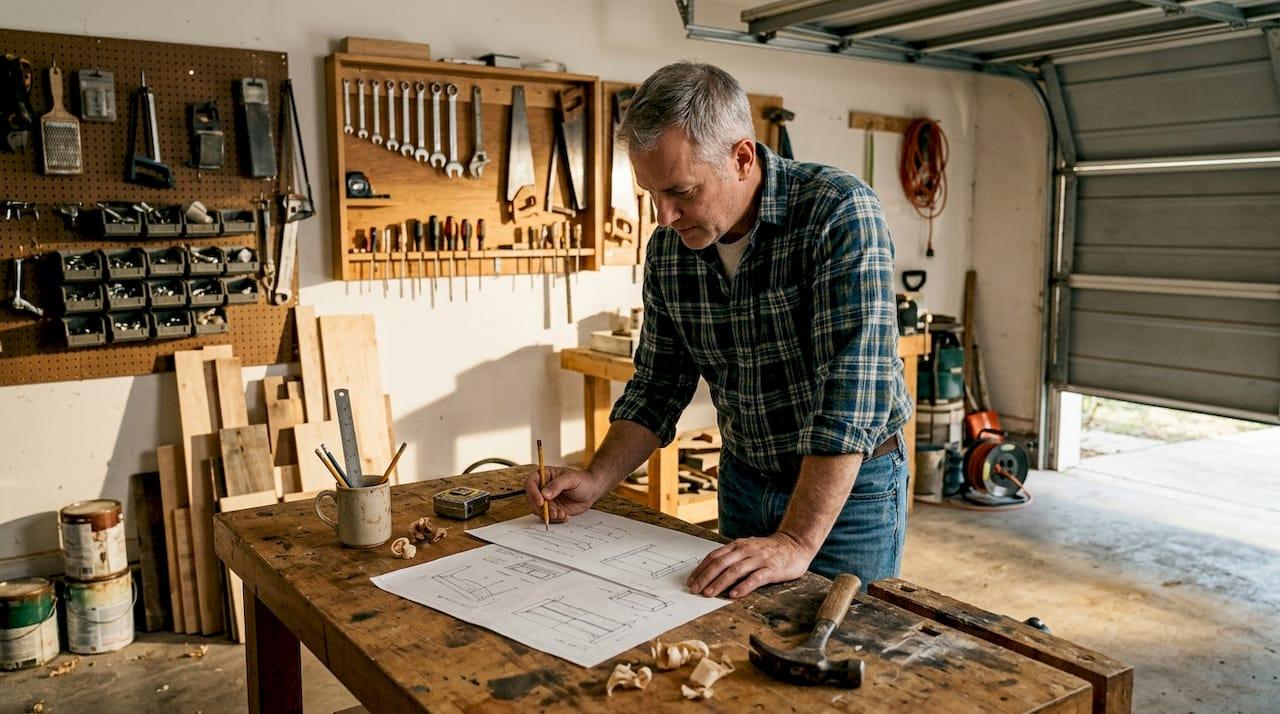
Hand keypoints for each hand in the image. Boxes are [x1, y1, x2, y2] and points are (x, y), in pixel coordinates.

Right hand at [525, 466, 609, 521]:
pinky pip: (548, 517)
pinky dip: (555, 519)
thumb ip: (557, 485)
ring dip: (549, 515)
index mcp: (544, 475)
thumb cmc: (582, 480)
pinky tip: (565, 516)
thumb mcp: (571, 479)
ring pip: (539, 510)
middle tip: (554, 512)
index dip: (533, 493)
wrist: (592, 491)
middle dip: (542, 508)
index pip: (531, 483)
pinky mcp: (552, 509)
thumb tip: (544, 494)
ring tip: (562, 514)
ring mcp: (547, 500)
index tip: (541, 502)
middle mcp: (543, 488)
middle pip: (532, 499)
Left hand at [686, 532, 814, 598]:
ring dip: (719, 583)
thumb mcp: (748, 548)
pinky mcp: (772, 569)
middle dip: (705, 577)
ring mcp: (759, 559)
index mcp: (738, 545)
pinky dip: (743, 586)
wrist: (795, 544)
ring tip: (709, 593)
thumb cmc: (769, 549)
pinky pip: (755, 578)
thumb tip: (712, 571)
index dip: (701, 569)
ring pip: (735, 571)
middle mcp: (746, 550)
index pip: (715, 556)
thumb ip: (733, 557)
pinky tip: (734, 594)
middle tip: (695, 589)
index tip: (691, 581)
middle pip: (721, 563)